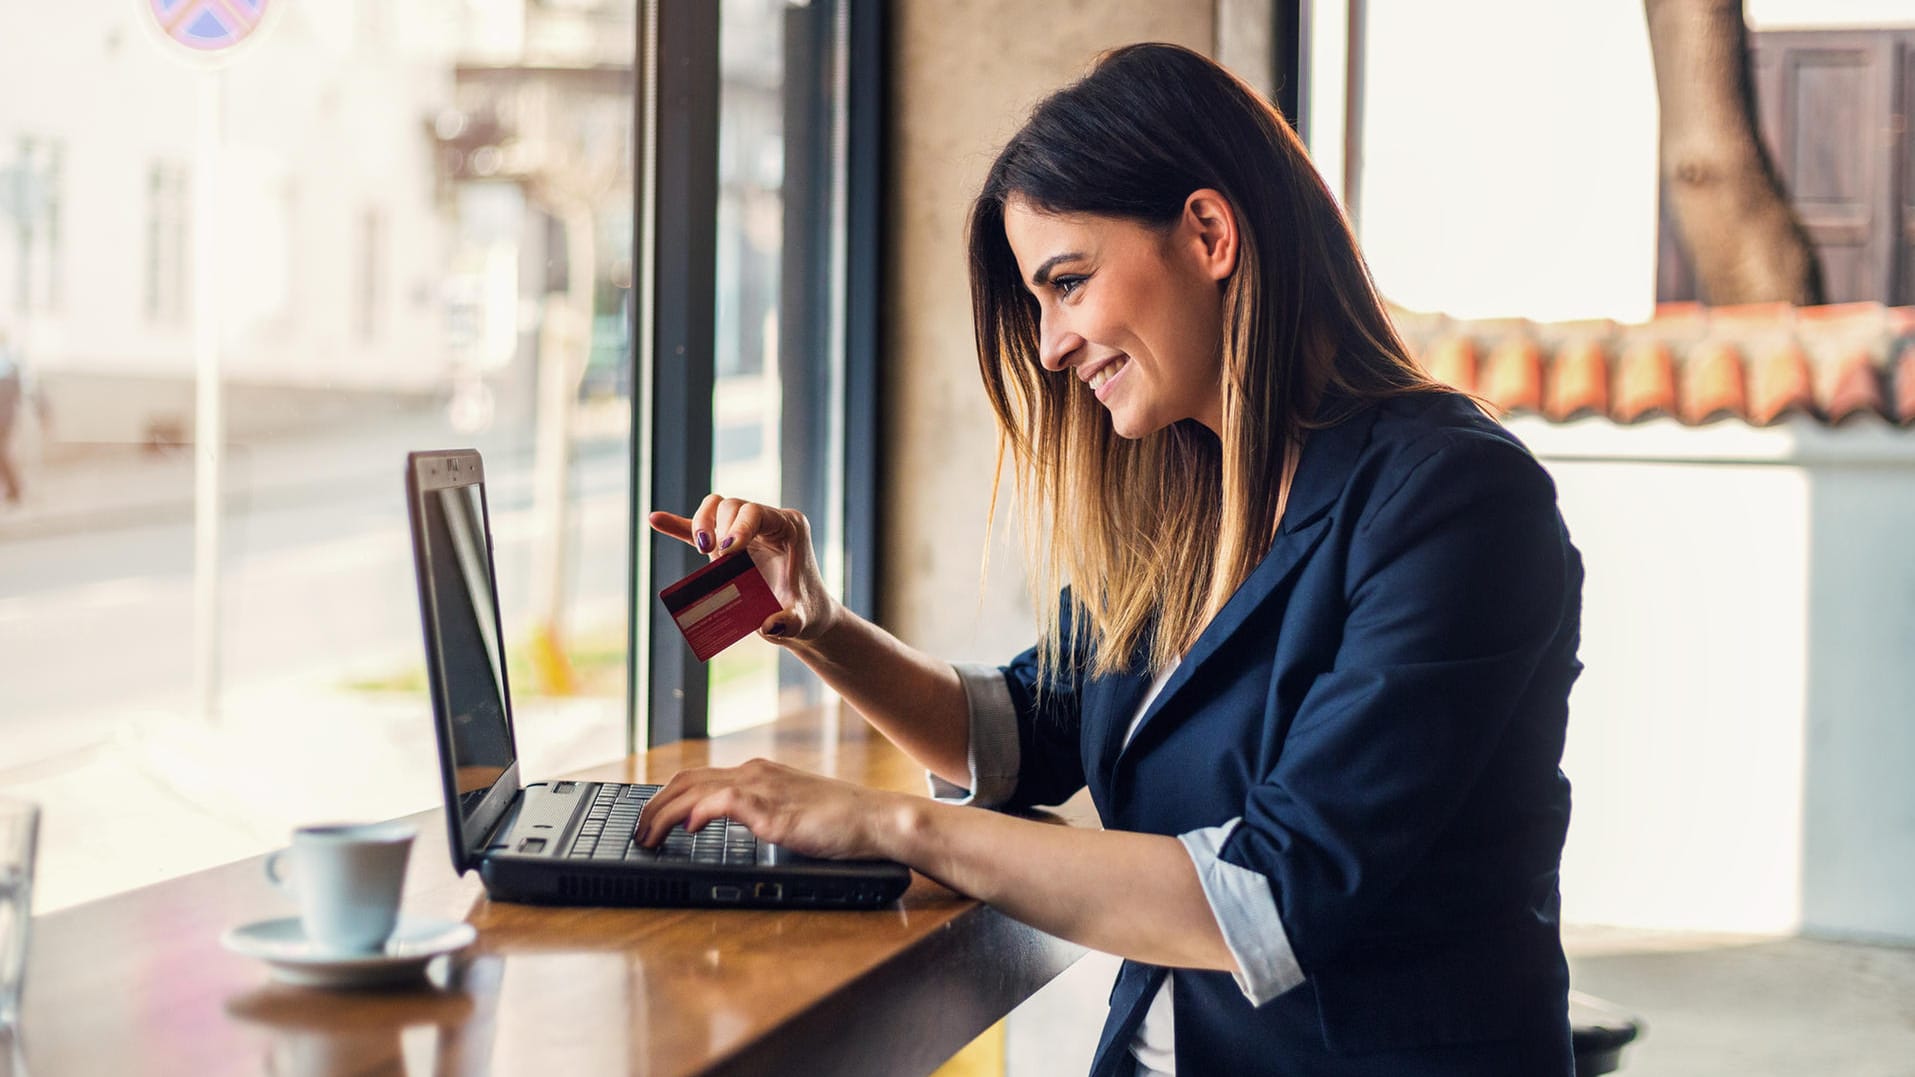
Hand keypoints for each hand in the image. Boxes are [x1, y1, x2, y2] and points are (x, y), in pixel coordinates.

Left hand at [633, 759, 910, 861]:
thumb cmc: (840, 822)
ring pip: (696, 789)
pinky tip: (690, 827)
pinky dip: (700, 811)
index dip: (666, 798)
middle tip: (638, 832)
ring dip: (665, 813)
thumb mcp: (790, 814)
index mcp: (758, 773)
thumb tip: (732, 826)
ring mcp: (763, 787)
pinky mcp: (773, 808)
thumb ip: (761, 815)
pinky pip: (725, 801)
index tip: (649, 819)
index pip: (698, 777)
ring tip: (649, 836)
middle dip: (654, 806)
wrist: (875, 820)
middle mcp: (755, 773)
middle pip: (686, 780)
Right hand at [648, 496, 838, 642]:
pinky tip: (655, 520)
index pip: (757, 512)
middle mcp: (768, 521)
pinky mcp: (728, 545)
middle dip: (718, 527)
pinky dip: (679, 525)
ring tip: (702, 548)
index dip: (738, 526)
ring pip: (716, 507)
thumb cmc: (806, 612)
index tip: (727, 552)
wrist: (803, 614)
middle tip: (715, 561)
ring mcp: (746, 530)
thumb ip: (790, 622)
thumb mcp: (801, 620)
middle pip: (733, 506)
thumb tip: (769, 626)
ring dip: (701, 523)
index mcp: (789, 527)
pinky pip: (700, 530)